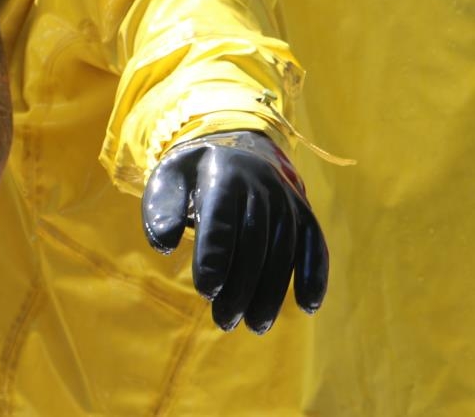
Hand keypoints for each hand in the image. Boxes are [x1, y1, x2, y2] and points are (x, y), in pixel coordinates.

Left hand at [141, 130, 327, 333]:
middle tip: (224, 321)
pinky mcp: (304, 214)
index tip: (206, 291)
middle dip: (241, 286)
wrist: (238, 148)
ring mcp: (286, 199)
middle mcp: (260, 184)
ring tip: (254, 325)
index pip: (220, 219)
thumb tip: (164, 244)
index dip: (215, 256)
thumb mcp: (169, 179)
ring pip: (283, 250)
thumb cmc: (195, 175)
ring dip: (272, 292)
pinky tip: (307, 306)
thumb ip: (160, 210)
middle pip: (254, 241)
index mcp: (222, 174)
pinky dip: (314, 274)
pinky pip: (314, 244)